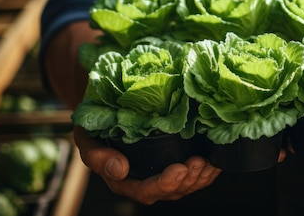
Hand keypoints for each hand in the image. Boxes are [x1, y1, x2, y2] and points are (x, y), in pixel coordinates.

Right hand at [73, 126, 221, 203]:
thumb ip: (98, 156)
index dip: (165, 183)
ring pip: (185, 186)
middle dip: (188, 180)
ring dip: (200, 177)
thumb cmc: (95, 127)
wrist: (106, 113)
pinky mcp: (173, 163)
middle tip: (200, 162)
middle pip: (170, 191)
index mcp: (123, 181)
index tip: (180, 168)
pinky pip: (192, 175)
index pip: (146, 190)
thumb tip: (119, 170)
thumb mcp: (88, 138)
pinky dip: (206, 171)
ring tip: (209, 163)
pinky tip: (215, 162)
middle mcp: (144, 181)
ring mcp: (160, 173)